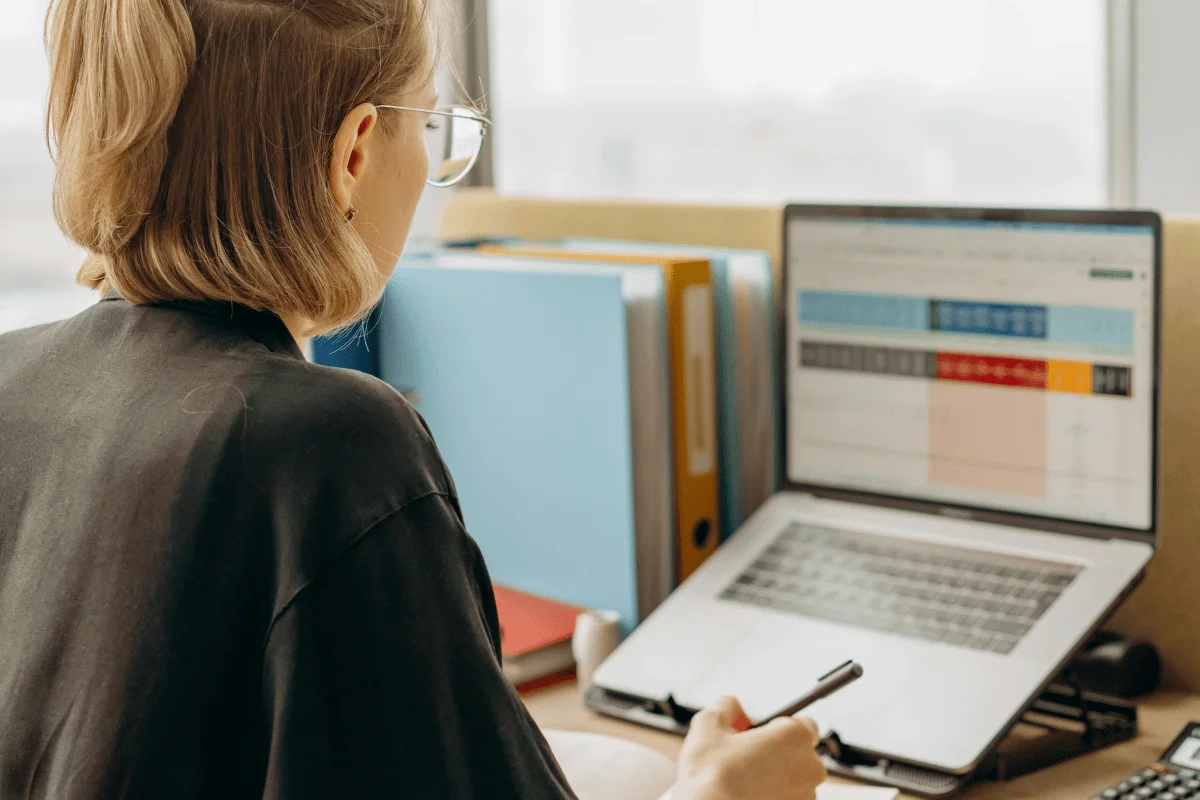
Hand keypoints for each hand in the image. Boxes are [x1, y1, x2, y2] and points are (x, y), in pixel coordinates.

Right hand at [670, 696, 825, 799]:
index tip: (763, 735)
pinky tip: (750, 796)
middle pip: (800, 753)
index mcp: (794, 736)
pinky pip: (789, 798)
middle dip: (778, 754)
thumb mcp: (709, 723)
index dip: (781, 728)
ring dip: (777, 778)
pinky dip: (775, 797)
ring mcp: (807, 795)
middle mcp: (809, 766)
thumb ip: (728, 706)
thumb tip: (735, 708)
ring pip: (795, 780)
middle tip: (748, 759)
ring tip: (745, 783)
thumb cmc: (711, 775)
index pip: (805, 724)